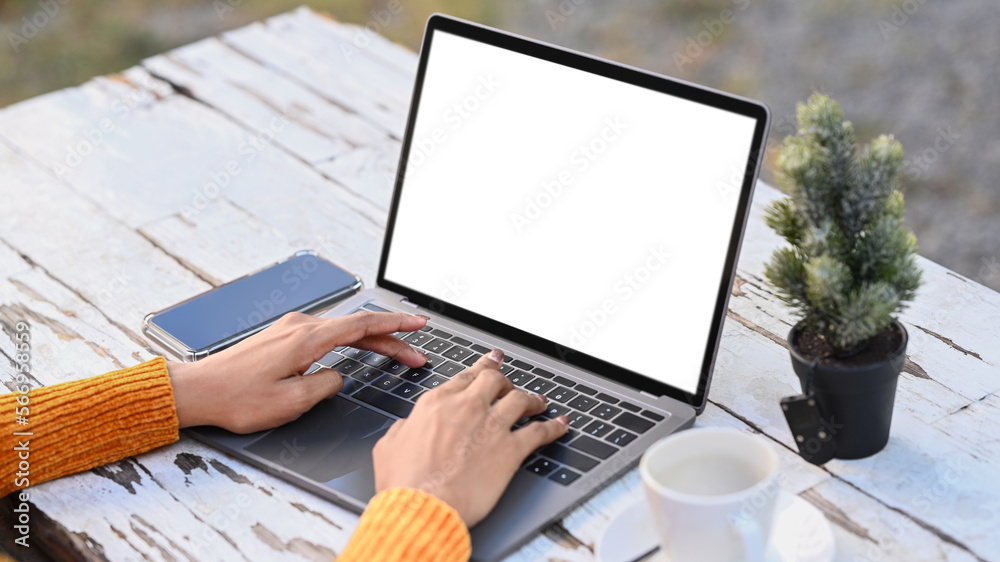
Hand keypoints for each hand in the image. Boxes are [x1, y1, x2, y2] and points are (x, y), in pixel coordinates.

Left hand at [168, 311, 428, 432]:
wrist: (199, 391)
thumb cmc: (237, 398)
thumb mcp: (291, 402)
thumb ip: (325, 386)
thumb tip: (337, 377)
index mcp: (307, 339)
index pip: (363, 326)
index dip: (395, 326)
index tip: (419, 325)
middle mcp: (300, 326)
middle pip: (358, 328)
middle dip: (391, 340)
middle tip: (416, 354)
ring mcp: (290, 328)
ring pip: (343, 331)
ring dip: (372, 342)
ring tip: (395, 355)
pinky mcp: (282, 337)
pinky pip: (327, 334)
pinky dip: (351, 341)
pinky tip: (358, 350)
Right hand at [372, 350, 568, 526]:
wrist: (422, 506)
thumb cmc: (404, 482)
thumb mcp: (389, 446)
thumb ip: (404, 428)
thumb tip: (410, 426)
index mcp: (437, 403)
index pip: (466, 376)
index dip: (483, 367)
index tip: (492, 361)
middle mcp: (467, 408)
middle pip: (495, 381)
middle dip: (506, 380)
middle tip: (512, 382)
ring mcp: (491, 426)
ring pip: (520, 399)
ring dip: (532, 398)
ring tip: (540, 401)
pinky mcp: (510, 449)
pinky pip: (540, 431)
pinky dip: (554, 426)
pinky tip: (561, 424)